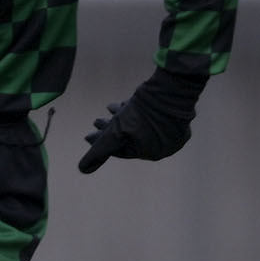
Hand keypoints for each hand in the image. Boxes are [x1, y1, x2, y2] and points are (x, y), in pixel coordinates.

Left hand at [77, 67, 203, 173]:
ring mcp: (173, 131)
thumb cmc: (142, 115)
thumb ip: (100, 151)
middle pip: (130, 138)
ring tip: (109, 107)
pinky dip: (136, 111)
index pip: (121, 151)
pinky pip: (151, 117)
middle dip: (110, 129)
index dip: (102, 143)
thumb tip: (83, 169)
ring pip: (139, 125)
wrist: (170, 91)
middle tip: (96, 121)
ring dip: (121, 117)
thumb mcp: (115, 134)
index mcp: (152, 153)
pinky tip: (124, 102)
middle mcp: (165, 145)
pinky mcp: (175, 116)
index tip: (87, 136)